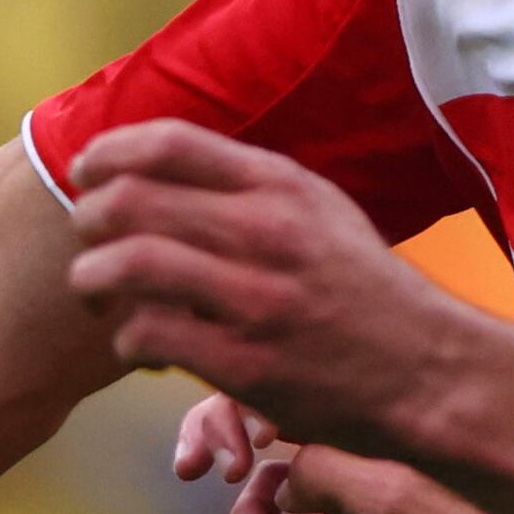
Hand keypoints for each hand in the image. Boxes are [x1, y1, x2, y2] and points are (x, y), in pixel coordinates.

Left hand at [66, 122, 477, 451]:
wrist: (426, 370)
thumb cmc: (362, 290)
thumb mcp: (321, 211)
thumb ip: (250, 185)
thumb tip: (160, 165)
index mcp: (282, 185)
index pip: (169, 143)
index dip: (109, 152)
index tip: (90, 173)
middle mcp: (266, 233)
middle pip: (130, 201)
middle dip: (87, 220)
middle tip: (88, 243)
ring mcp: (254, 299)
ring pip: (126, 265)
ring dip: (92, 280)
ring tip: (99, 295)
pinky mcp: (244, 363)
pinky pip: (147, 334)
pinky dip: (127, 339)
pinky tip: (145, 346)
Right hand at [172, 386, 513, 513]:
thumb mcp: (389, 500)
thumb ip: (324, 470)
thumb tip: (274, 469)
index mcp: (374, 398)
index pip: (287, 366)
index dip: (244, 395)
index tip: (245, 447)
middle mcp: (362, 415)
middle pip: (264, 390)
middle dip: (219, 423)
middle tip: (198, 468)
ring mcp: (359, 457)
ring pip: (270, 446)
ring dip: (238, 476)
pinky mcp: (357, 502)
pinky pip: (287, 491)